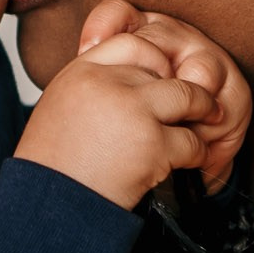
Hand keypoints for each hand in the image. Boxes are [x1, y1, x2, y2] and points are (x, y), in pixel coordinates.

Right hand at [15, 0, 247, 208]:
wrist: (48, 209)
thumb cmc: (52, 166)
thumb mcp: (61, 108)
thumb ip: (94, 86)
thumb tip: (135, 77)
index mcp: (80, 72)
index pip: (130, 43)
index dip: (153, 58)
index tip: (162, 76)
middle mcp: (106, 83)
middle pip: (162, 67)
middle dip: (180, 88)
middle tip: (194, 104)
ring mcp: (131, 111)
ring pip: (187, 96)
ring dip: (201, 112)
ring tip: (205, 125)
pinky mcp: (151, 144)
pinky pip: (192, 140)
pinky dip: (197, 152)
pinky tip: (189, 162)